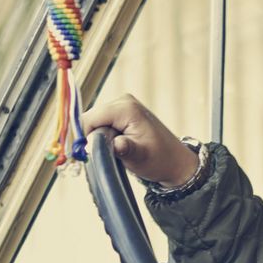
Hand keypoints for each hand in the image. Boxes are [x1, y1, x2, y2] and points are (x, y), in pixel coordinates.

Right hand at [80, 93, 198, 186]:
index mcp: (126, 108)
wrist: (175, 161)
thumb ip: (122, 148)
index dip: (86, 138)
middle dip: (94, 139)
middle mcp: (122, 101)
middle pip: (90, 120)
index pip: (89, 119)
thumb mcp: (140, 157)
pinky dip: (104, 137)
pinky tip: (117, 146)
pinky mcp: (121, 113)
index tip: (94, 155)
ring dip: (99, 139)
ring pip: (94, 123)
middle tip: (111, 154)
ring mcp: (122, 105)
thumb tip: (110, 144)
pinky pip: (101, 124)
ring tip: (117, 151)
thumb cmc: (160, 160)